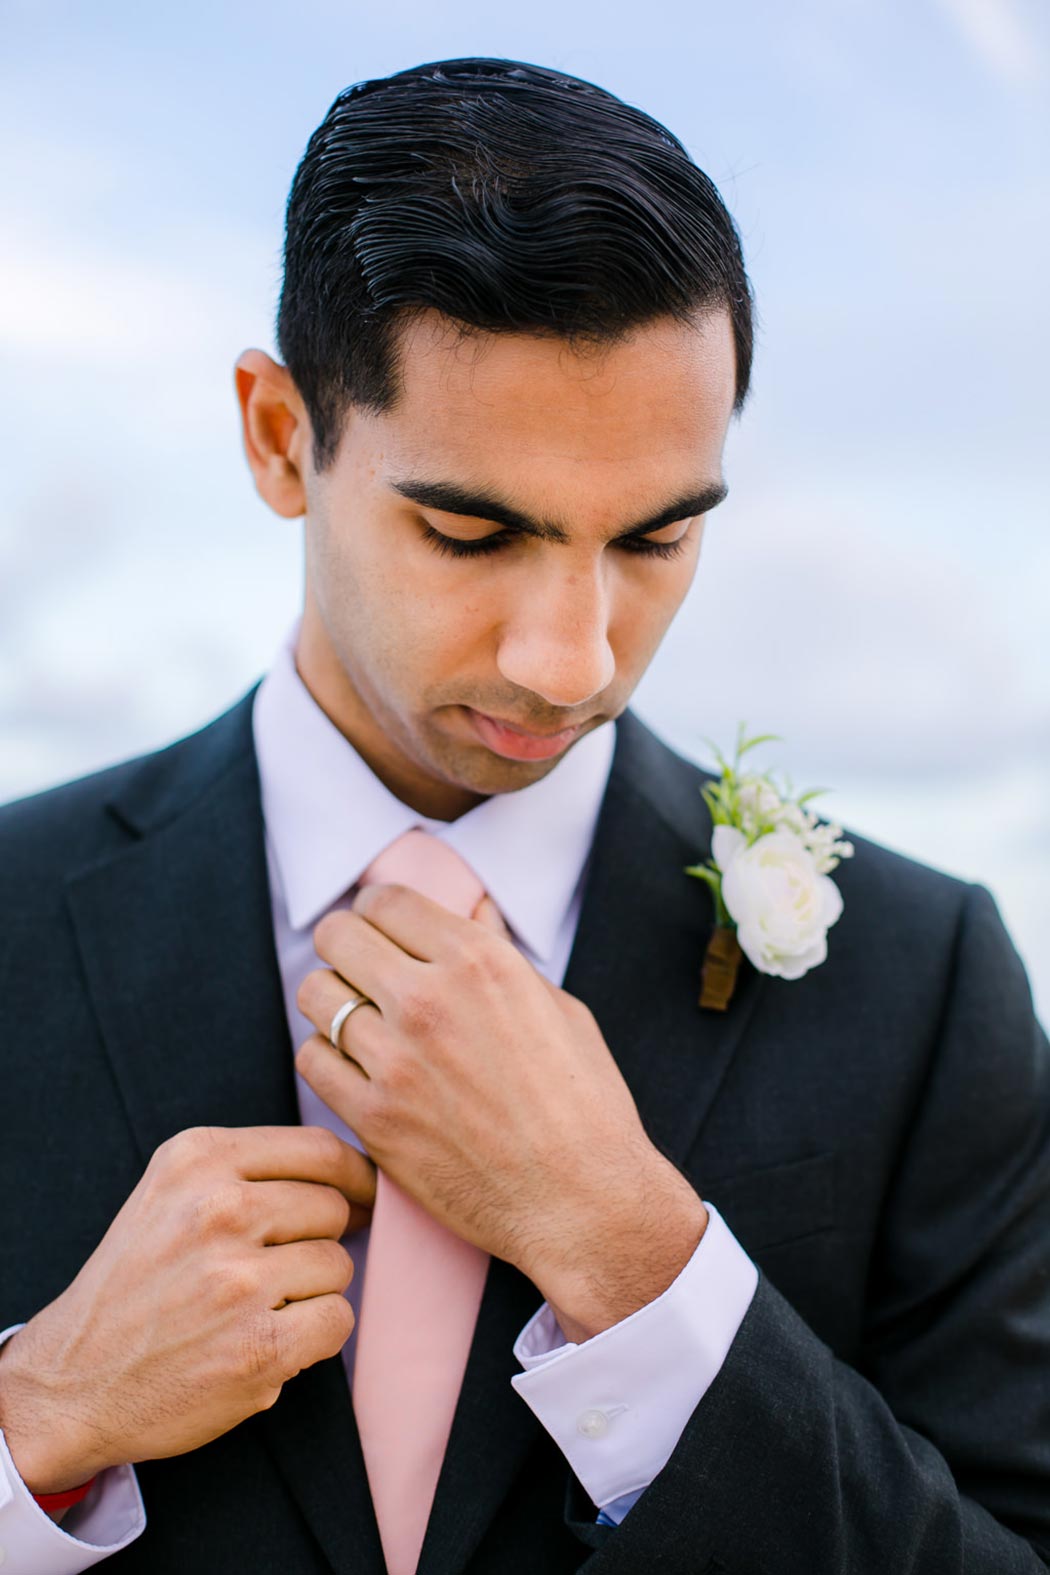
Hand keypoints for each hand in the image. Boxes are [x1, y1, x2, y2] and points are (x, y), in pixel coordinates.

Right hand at [0, 1126, 375, 1493]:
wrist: (72, 1380)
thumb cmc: (135, 1284)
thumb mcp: (171, 1193)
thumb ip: (248, 1171)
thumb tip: (350, 1174)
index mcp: (199, 1159)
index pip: (318, 1149)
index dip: (353, 1175)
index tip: (362, 1196)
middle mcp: (219, 1209)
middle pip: (333, 1207)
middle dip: (320, 1239)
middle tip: (279, 1268)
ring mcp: (238, 1279)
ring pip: (338, 1265)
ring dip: (313, 1291)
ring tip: (258, 1307)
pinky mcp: (258, 1346)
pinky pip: (337, 1320)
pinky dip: (315, 1335)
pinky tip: (269, 1340)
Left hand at [295, 883, 697, 1315]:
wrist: (582, 1201)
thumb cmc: (584, 1105)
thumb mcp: (559, 1009)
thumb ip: (502, 954)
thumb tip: (475, 908)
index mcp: (479, 961)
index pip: (385, 900)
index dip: (375, 910)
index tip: (378, 928)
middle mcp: (429, 999)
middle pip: (338, 937)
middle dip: (344, 945)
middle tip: (358, 969)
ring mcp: (395, 1059)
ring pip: (315, 996)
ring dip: (332, 1003)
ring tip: (357, 1022)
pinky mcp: (373, 1117)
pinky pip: (312, 1061)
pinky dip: (327, 1059)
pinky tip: (355, 1069)